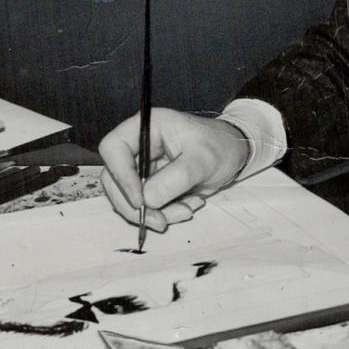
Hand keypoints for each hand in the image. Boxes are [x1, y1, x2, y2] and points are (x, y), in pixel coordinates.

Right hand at [98, 108, 249, 231]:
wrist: (235, 155)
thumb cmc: (221, 146)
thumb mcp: (204, 160)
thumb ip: (176, 178)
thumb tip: (148, 200)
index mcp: (148, 127)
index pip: (114, 148)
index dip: (120, 175)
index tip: (140, 200)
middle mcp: (140, 146)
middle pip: (114, 178)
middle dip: (135, 205)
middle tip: (161, 222)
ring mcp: (144, 167)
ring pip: (129, 197)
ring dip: (154, 213)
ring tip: (187, 210)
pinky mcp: (152, 185)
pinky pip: (146, 206)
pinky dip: (165, 213)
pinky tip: (189, 206)